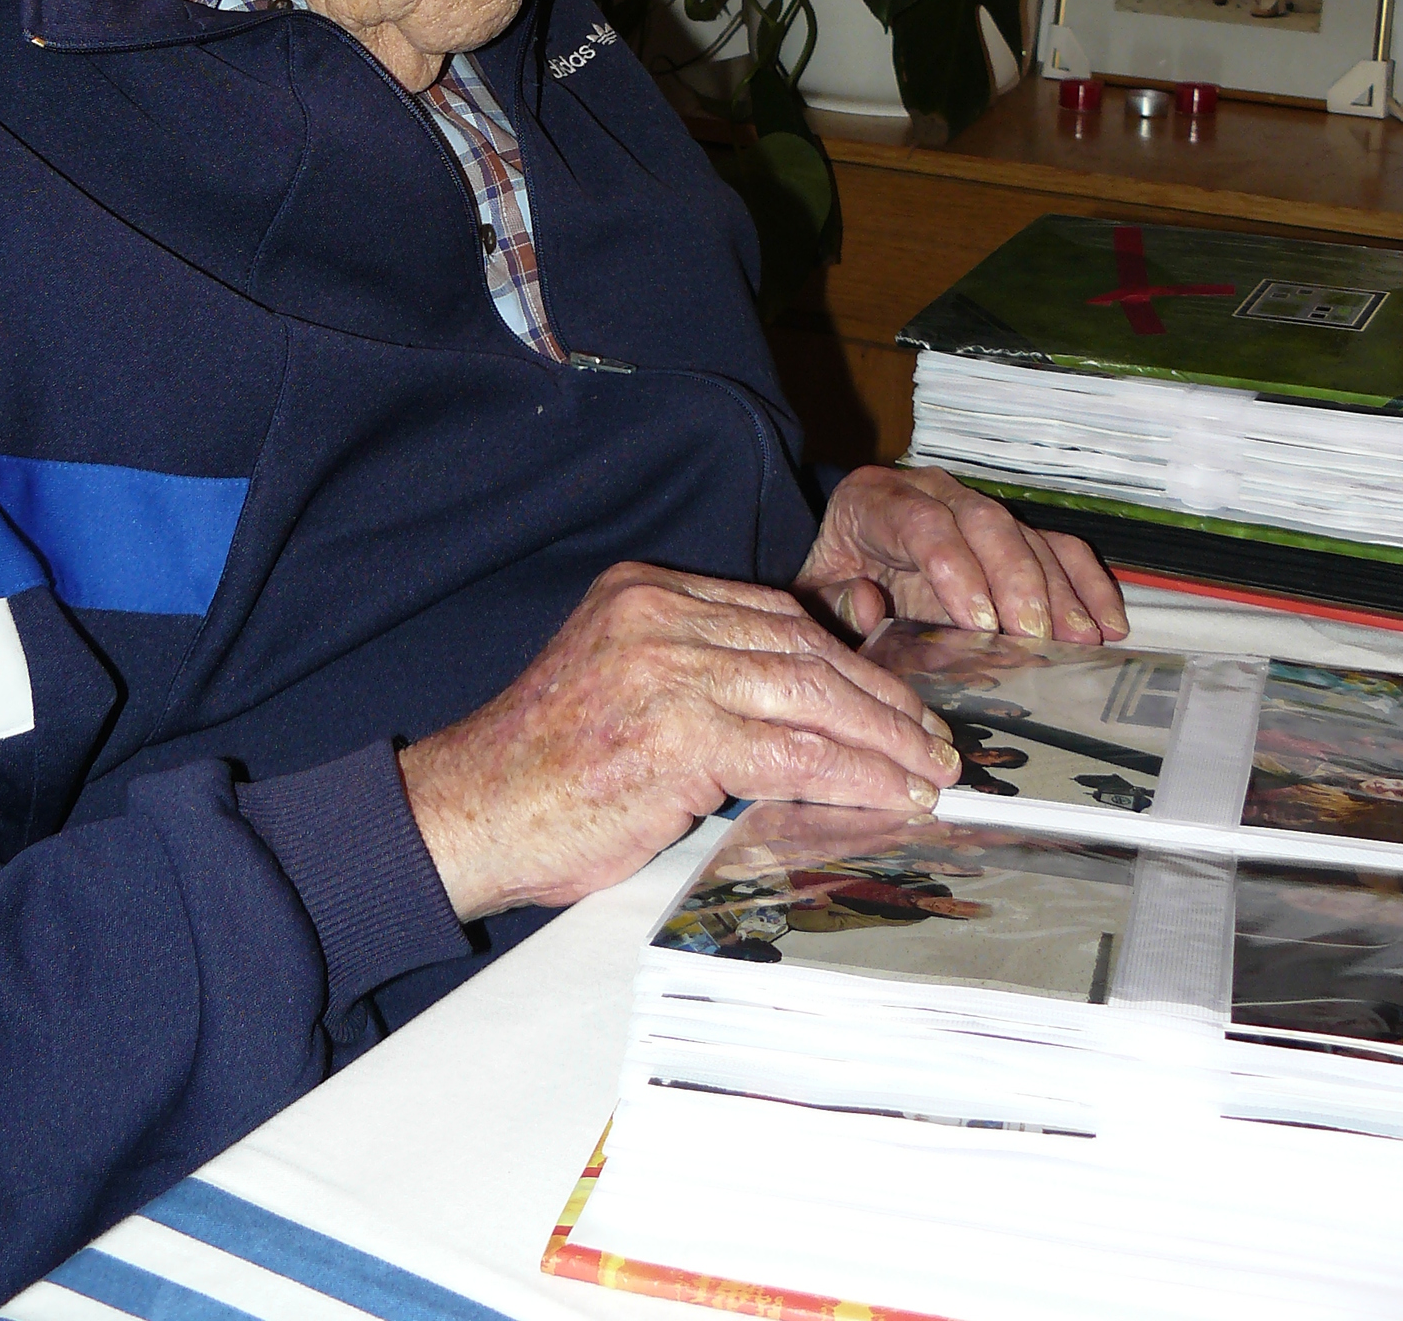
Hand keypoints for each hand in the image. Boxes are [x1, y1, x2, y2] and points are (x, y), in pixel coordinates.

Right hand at [398, 562, 961, 921]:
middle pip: (804, 646)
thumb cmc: (544, 770)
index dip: (848, 659)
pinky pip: (794, 752)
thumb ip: (697, 674)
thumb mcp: (621, 684)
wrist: (470, 813)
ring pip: (812, 694)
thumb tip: (800, 708)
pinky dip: (854, 776)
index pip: (776, 614)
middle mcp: (659, 613)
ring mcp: (668, 668)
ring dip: (885, 740)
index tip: (894, 701)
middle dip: (881, 699)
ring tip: (928, 774)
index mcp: (644, 591)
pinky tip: (886, 797)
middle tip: (932, 743)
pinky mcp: (679, 733)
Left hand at [795, 465, 1127, 646]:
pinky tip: (1108, 624)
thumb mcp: (815, 590)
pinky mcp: (1012, 534)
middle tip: (1035, 637)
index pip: (921, 524)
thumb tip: (871, 603)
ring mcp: (977, 510)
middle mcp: (933, 493)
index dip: (954, 568)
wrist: (848, 555)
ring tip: (1081, 641)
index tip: (977, 619)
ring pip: (1027, 535)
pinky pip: (1058, 548)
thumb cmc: (835, 577)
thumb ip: (832, 600)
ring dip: (1060, 590)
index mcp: (875, 500)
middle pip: (985, 524)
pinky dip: (1087, 583)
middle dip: (1016, 581)